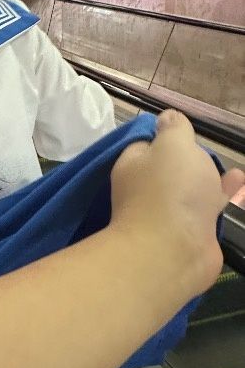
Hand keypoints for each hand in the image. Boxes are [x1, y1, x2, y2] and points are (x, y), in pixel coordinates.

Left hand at [110, 110, 244, 294]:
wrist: (173, 251)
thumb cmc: (169, 190)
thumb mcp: (172, 145)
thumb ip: (174, 129)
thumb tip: (166, 117)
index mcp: (133, 167)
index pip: (144, 145)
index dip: (164, 137)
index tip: (182, 132)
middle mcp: (145, 191)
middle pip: (168, 169)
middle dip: (187, 160)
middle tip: (205, 151)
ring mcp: (168, 214)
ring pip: (190, 190)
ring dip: (209, 179)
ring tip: (232, 170)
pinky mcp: (190, 233)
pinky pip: (207, 208)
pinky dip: (222, 194)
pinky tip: (238, 183)